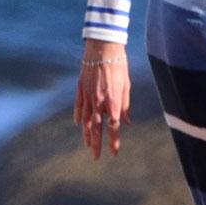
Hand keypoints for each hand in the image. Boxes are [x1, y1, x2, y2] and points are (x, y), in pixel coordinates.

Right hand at [74, 39, 130, 159]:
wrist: (103, 46)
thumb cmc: (118, 64)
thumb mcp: (126, 85)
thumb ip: (126, 105)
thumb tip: (126, 121)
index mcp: (113, 101)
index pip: (113, 127)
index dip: (114, 141)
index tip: (114, 152)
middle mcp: (99, 101)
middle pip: (97, 128)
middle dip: (97, 144)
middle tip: (96, 157)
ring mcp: (87, 95)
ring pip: (86, 120)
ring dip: (87, 135)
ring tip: (87, 146)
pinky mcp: (80, 88)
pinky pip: (79, 107)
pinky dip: (79, 117)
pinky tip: (79, 125)